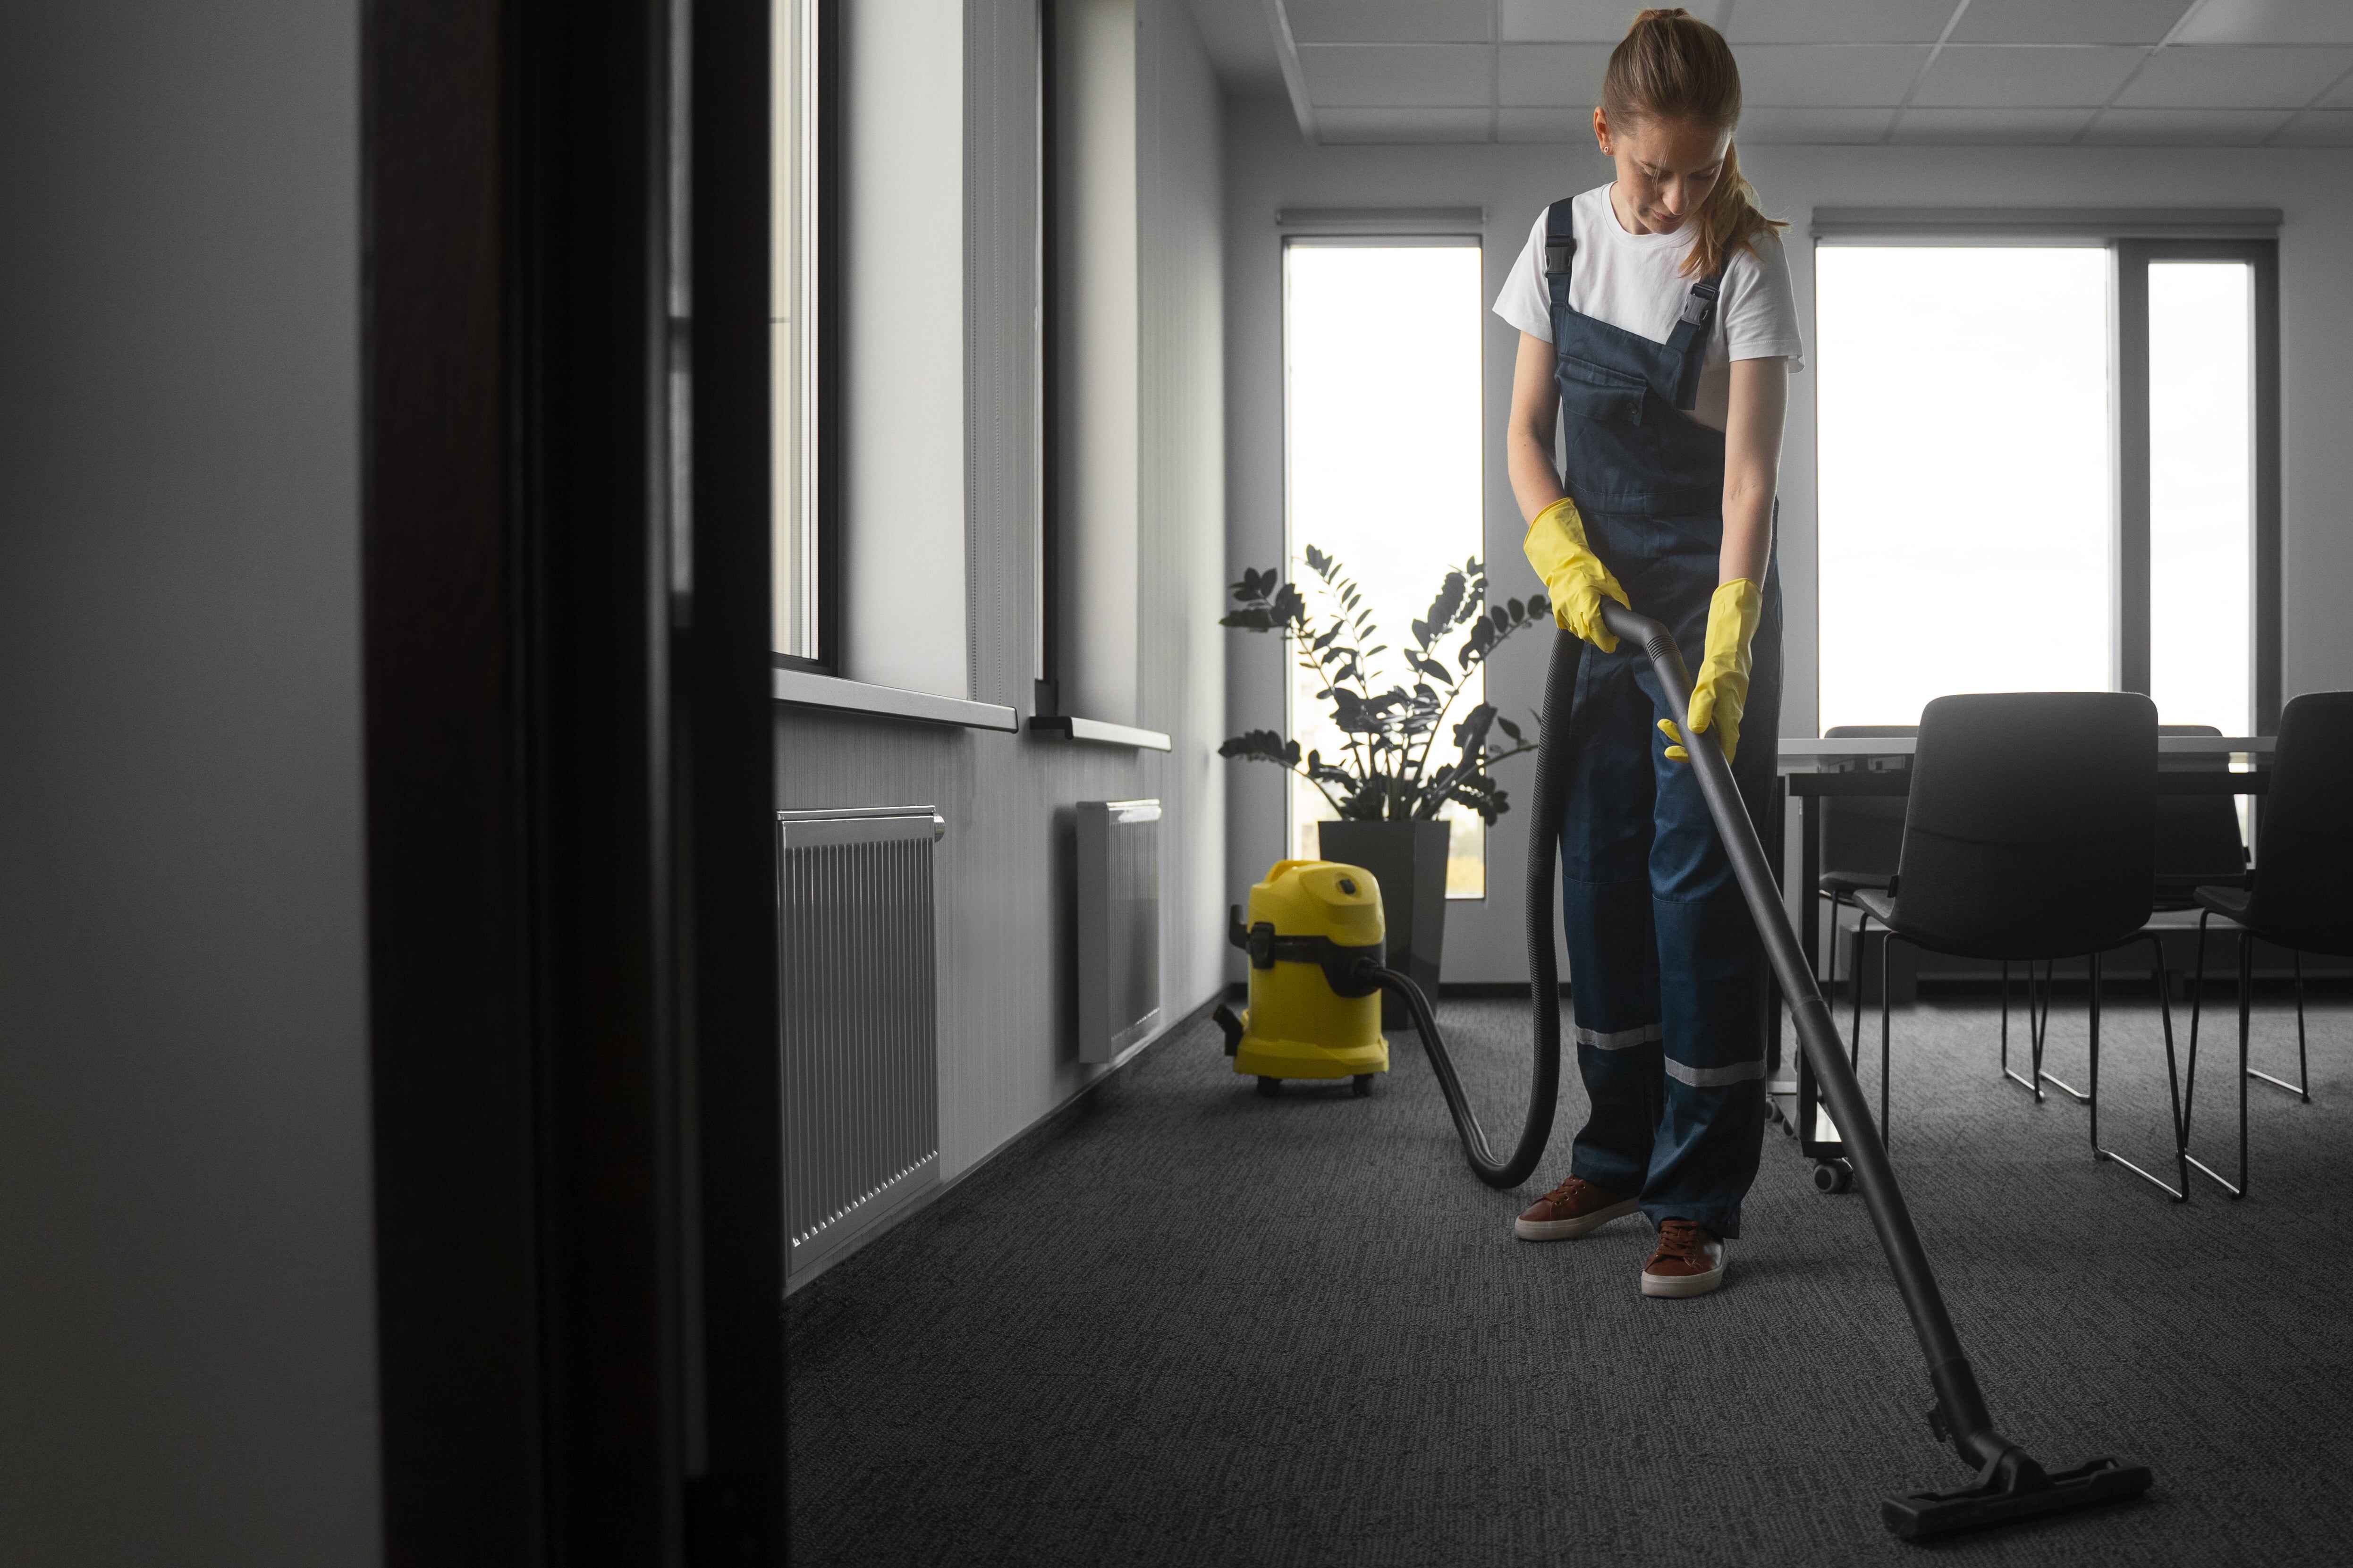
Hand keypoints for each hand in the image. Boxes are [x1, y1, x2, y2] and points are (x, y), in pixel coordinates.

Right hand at [1522, 496, 1628, 653]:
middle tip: (1608, 637)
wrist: (1564, 558)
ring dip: (1587, 633)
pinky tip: (1583, 620)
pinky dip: (1575, 626)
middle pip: (1586, 635)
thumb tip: (1625, 613)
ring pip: (1576, 631)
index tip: (1612, 644)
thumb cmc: (1586, 567)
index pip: (1597, 630)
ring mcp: (1562, 609)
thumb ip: (1618, 599)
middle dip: (1598, 639)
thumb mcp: (1609, 581)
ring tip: (1596, 627)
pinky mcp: (1556, 609)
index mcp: (1586, 601)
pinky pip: (1566, 625)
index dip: (1606, 641)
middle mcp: (1572, 608)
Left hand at [1660, 578, 1762, 765]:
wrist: (1731, 644)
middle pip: (1708, 744)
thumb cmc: (1724, 664)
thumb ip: (1701, 708)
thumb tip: (1694, 730)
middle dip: (1683, 743)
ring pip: (1702, 731)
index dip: (1700, 759)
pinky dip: (1687, 719)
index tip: (1677, 754)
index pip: (1722, 753)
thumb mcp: (1708, 685)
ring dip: (1682, 730)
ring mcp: (1724, 712)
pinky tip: (1676, 714)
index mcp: (1730, 719)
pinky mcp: (1718, 704)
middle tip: (1664, 734)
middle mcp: (1728, 719)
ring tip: (1664, 723)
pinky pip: (1702, 719)